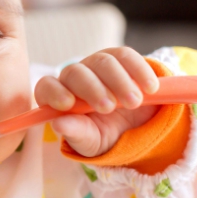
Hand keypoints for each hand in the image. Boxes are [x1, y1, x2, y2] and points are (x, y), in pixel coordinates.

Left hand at [34, 47, 160, 156]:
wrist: (133, 129)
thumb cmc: (102, 136)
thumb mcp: (90, 141)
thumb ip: (75, 133)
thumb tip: (58, 125)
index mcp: (58, 98)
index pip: (46, 87)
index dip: (54, 92)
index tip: (68, 104)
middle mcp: (73, 78)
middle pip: (75, 72)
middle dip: (92, 89)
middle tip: (109, 108)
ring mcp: (95, 65)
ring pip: (102, 62)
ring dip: (119, 82)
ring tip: (133, 102)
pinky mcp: (119, 58)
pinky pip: (126, 56)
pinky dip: (138, 71)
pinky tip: (149, 88)